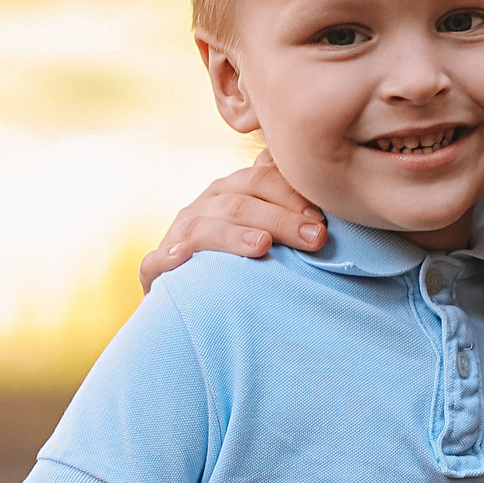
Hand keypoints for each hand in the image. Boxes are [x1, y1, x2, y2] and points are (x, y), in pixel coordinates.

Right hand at [138, 151, 325, 290]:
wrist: (199, 302)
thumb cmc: (247, 263)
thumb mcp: (269, 231)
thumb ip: (290, 208)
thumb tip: (329, 187)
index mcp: (230, 192)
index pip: (260, 180)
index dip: (291, 196)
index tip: (322, 220)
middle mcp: (203, 208)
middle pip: (238, 204)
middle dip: (279, 219)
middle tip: (314, 238)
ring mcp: (176, 237)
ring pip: (202, 228)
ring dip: (232, 235)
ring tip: (263, 246)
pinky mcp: (155, 270)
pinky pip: (156, 262)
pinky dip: (167, 259)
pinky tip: (183, 259)